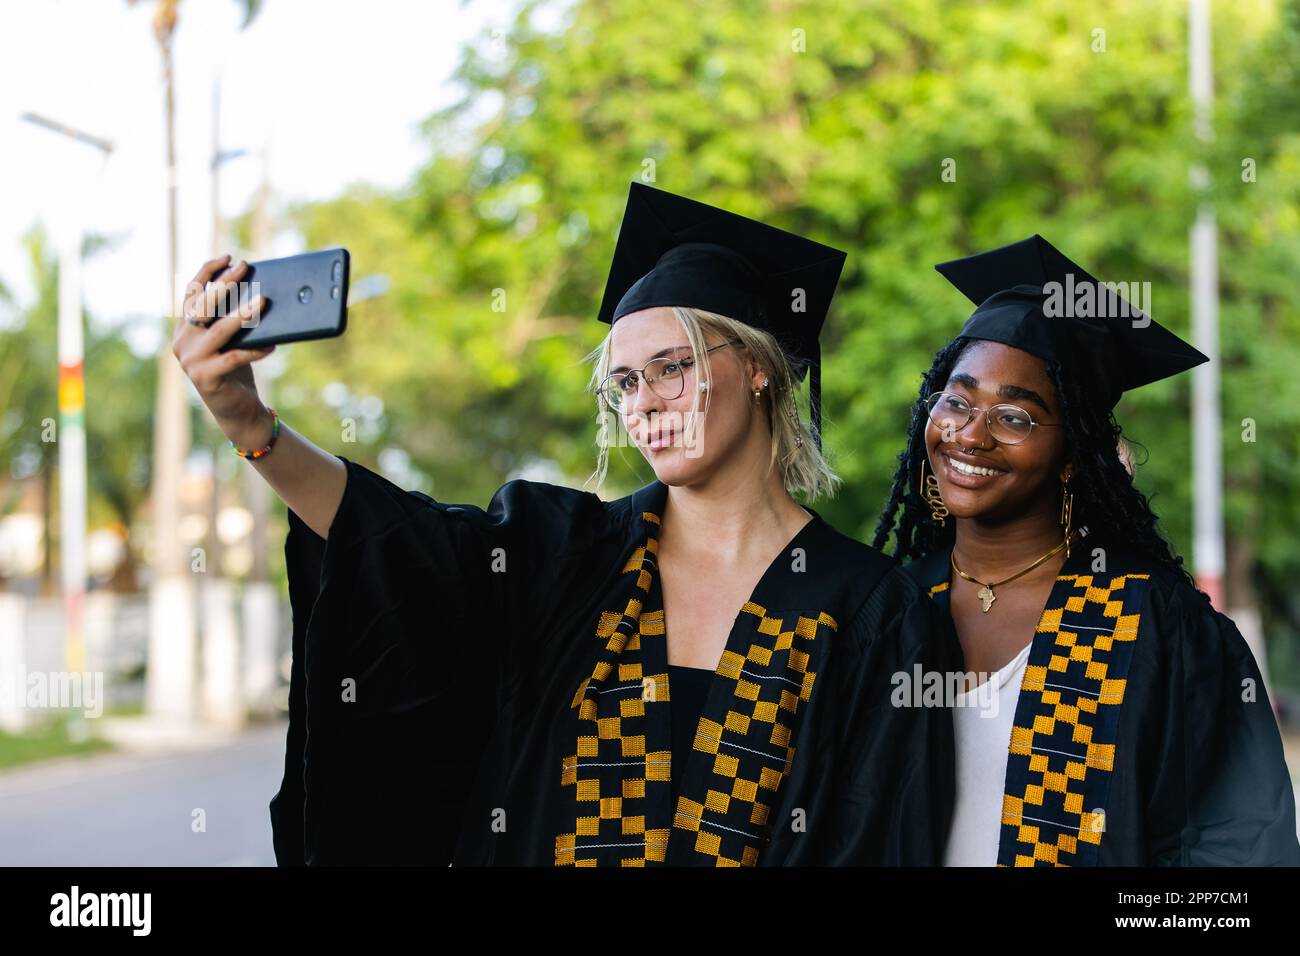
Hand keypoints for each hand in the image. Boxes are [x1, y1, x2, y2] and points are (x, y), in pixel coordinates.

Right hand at [172, 254, 276, 440]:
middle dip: (225, 283)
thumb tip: (261, 291)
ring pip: (219, 330)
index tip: (228, 257)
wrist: (237, 411)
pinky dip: (255, 350)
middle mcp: (182, 341)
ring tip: (263, 301)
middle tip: (245, 266)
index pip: (191, 293)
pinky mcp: (205, 377)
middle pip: (203, 306)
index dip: (208, 272)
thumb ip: (234, 319)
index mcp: (185, 328)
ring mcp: (190, 360)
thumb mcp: (233, 339)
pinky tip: (272, 345)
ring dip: (243, 314)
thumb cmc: (238, 369)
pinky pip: (235, 357)